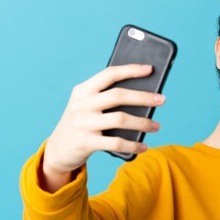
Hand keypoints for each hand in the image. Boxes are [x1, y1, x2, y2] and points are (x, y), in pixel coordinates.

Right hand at [43, 64, 164, 175]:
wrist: (57, 150)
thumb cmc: (82, 124)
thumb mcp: (88, 107)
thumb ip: (107, 99)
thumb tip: (144, 96)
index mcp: (82, 90)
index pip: (109, 74)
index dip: (130, 70)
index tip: (150, 69)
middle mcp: (81, 104)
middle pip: (118, 95)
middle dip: (143, 97)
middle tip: (162, 99)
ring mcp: (83, 123)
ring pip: (120, 119)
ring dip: (143, 123)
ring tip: (156, 126)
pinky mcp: (85, 143)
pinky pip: (116, 143)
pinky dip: (133, 145)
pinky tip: (144, 146)